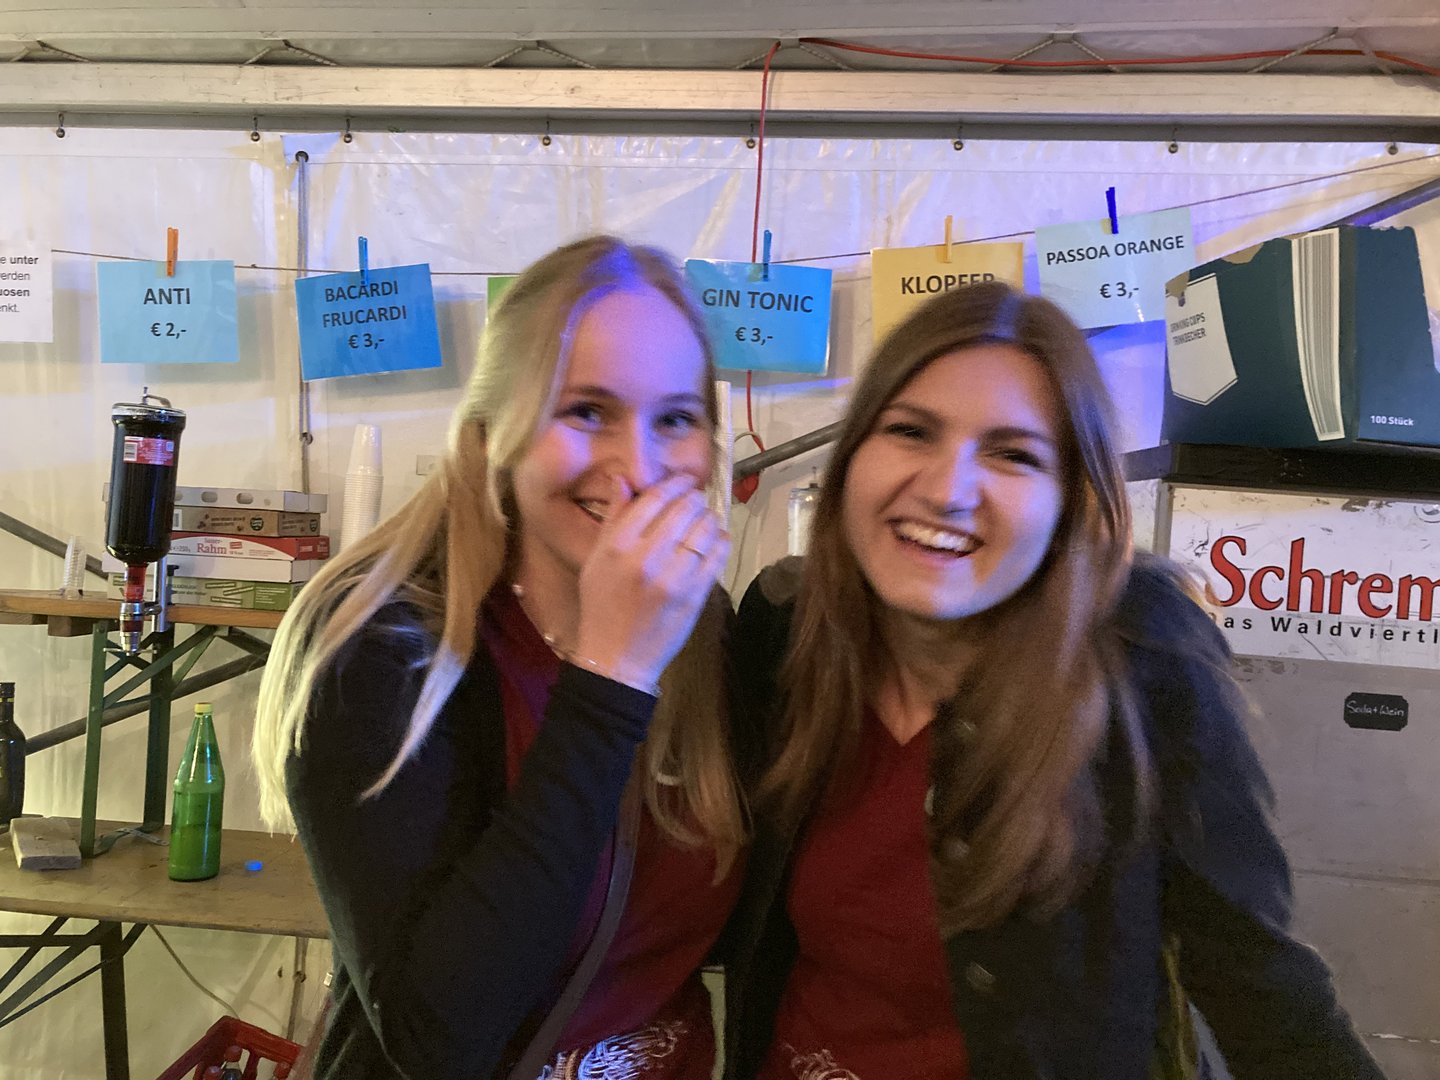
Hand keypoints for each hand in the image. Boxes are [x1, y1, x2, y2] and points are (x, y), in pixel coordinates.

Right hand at [574, 473, 729, 692]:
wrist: (617, 658)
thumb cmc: (602, 606)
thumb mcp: (595, 560)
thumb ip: (614, 518)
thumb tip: (625, 479)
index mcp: (618, 546)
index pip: (655, 499)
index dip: (675, 483)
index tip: (684, 480)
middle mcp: (646, 558)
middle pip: (684, 509)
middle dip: (694, 498)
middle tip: (695, 499)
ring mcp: (674, 577)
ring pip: (704, 529)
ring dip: (708, 518)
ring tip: (705, 518)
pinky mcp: (695, 595)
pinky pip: (717, 555)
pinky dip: (720, 541)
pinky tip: (716, 538)